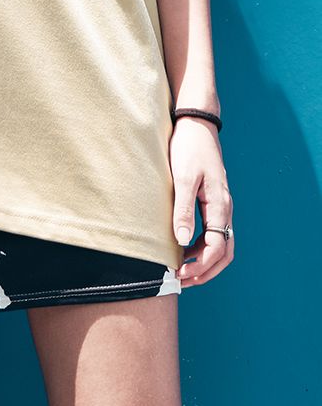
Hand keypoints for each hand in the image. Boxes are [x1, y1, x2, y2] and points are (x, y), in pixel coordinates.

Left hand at [170, 116, 233, 286]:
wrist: (196, 124)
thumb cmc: (189, 147)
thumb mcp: (182, 177)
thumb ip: (183, 209)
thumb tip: (182, 242)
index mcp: (219, 205)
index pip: (217, 247)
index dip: (200, 266)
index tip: (180, 274)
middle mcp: (224, 208)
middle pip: (224, 252)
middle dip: (205, 271)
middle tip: (182, 281)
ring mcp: (220, 204)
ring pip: (221, 243)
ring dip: (204, 261)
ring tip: (182, 270)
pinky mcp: (212, 200)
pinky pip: (213, 231)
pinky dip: (202, 246)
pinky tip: (184, 248)